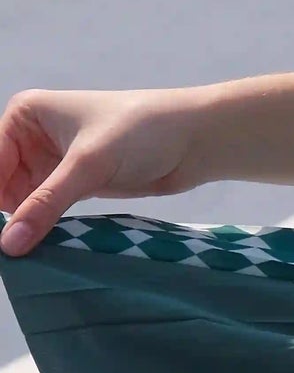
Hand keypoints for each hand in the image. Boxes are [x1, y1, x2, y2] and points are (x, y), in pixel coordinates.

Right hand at [0, 87, 207, 255]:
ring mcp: (53, 164)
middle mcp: (33, 137)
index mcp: (26, 115)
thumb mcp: (88, 164)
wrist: (196, 140)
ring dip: (22, 227)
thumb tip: (8, 244)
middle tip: (8, 251)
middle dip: (4, 216)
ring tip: (19, 257)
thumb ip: (46, 203)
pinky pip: (44, 213)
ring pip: (21, 203)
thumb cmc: (143, 131)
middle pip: (1, 184)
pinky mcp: (74, 186)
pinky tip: (37, 250)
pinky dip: (41, 229)